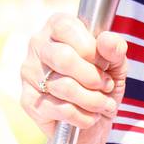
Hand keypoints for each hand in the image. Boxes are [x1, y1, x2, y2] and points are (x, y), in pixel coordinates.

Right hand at [20, 13, 127, 143]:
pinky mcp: (27, 101)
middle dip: (92, 77)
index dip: (90, 48)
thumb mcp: (116, 61)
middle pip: (63, 58)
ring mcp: (29, 73)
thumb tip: (106, 40)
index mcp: (57, 26)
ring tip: (105, 104)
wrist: (94, 118)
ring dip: (93, 100)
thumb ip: (115, 47)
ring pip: (63, 86)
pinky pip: (59, 109)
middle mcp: (38, 45)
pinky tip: (91, 116)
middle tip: (107, 85)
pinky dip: (83, 116)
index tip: (104, 64)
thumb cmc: (103, 79)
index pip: (67, 28)